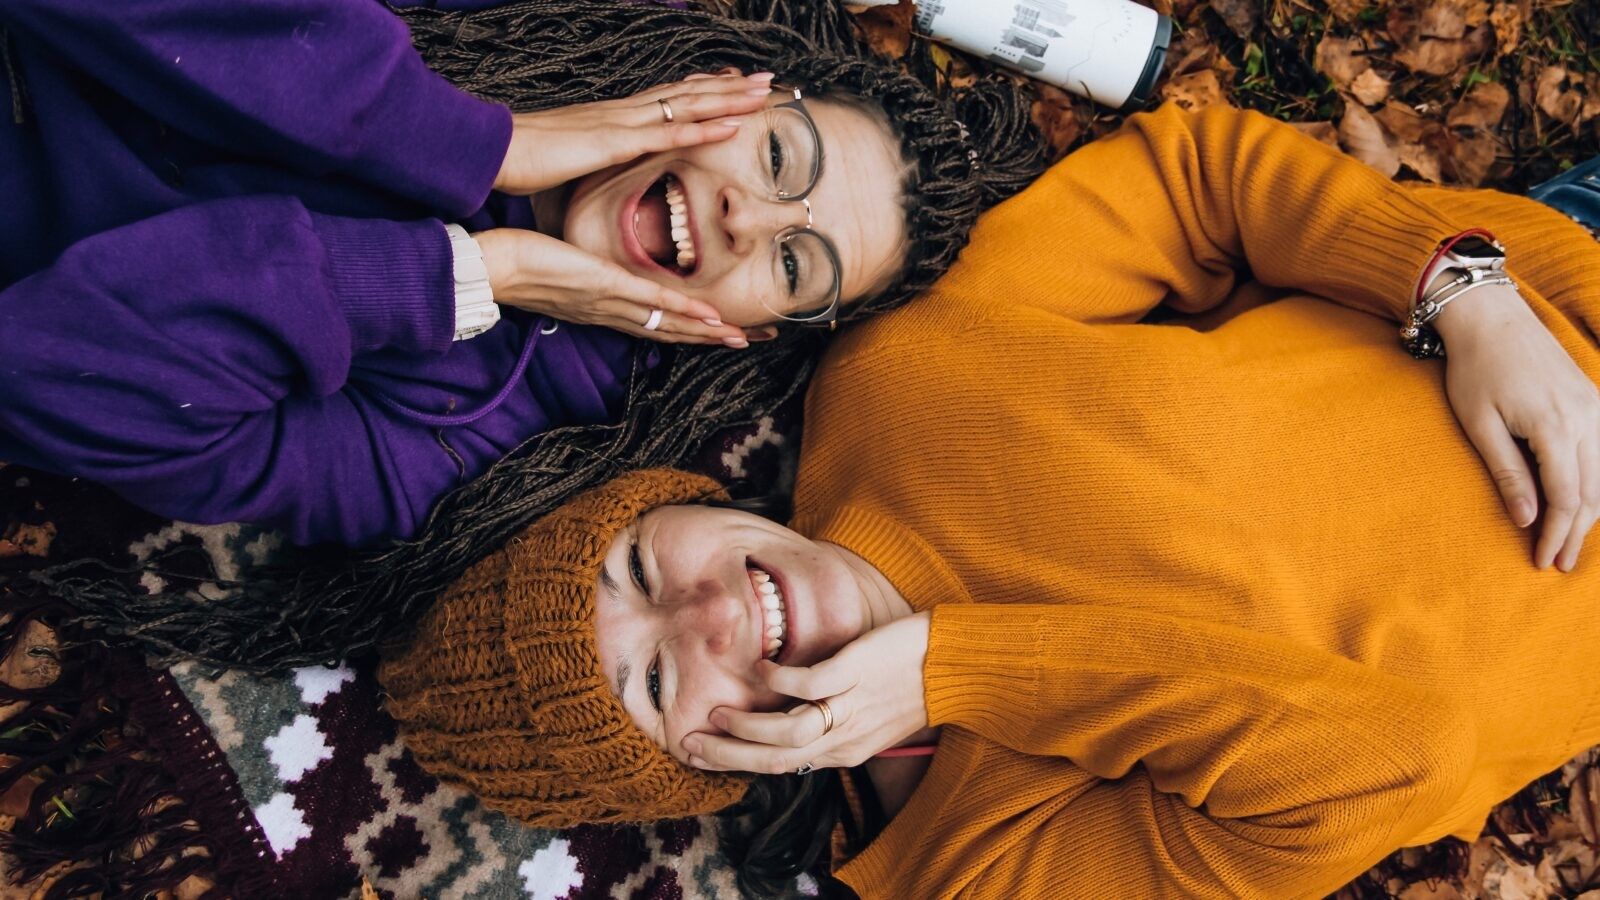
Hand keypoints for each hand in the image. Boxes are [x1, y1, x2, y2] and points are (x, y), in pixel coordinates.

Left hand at [474, 228, 759, 345]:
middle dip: (712, 338)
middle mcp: (612, 314)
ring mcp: (611, 302)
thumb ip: (585, 276)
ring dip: (707, 332)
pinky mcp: (605, 285)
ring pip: (667, 323)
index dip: (691, 331)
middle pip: (670, 333)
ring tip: (741, 336)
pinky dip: (682, 312)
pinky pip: (651, 302)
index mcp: (603, 310)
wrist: (492, 267)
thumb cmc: (519, 263)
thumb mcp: (561, 271)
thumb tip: (597, 271)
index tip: (724, 331)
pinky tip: (709, 317)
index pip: (655, 325)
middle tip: (751, 341)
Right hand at [494, 71, 774, 195]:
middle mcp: (622, 113)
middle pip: (686, 93)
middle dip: (728, 86)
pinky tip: (729, 126)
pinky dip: (700, 129)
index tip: (734, 84)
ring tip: (762, 92)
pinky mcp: (614, 142)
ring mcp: (620, 124)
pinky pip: (666, 134)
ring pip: (685, 106)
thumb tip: (596, 161)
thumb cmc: (522, 158)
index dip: (703, 90)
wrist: (491, 150)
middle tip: (767, 79)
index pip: (667, 98)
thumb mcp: (567, 158)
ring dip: (727, 99)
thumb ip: (589, 156)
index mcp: (612, 117)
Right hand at [683, 612, 931, 774]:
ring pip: (789, 732)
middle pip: (778, 758)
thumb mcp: (871, 717)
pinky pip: (808, 684)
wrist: (958, 663)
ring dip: (747, 727)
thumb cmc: (912, 684)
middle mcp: (846, 737)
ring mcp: (850, 705)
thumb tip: (790, 717)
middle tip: (691, 746)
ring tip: (718, 715)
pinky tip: (760, 671)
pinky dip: (778, 682)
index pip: (784, 767)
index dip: (741, 765)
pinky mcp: (856, 671)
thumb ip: (832, 722)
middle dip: (729, 756)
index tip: (705, 756)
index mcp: (846, 751)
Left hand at [1435, 284, 1599, 569]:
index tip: (1544, 562)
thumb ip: (1507, 473)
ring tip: (1572, 540)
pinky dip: (1597, 482)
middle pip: (1594, 492)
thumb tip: (1527, 520)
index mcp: (1556, 426)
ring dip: (1591, 511)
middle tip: (1562, 564)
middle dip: (1577, 532)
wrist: (1491, 316)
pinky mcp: (1595, 398)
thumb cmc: (1475, 368)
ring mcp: (1596, 406)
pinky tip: (1585, 502)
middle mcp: (1587, 417)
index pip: (1566, 498)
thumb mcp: (1480, 424)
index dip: (1557, 534)